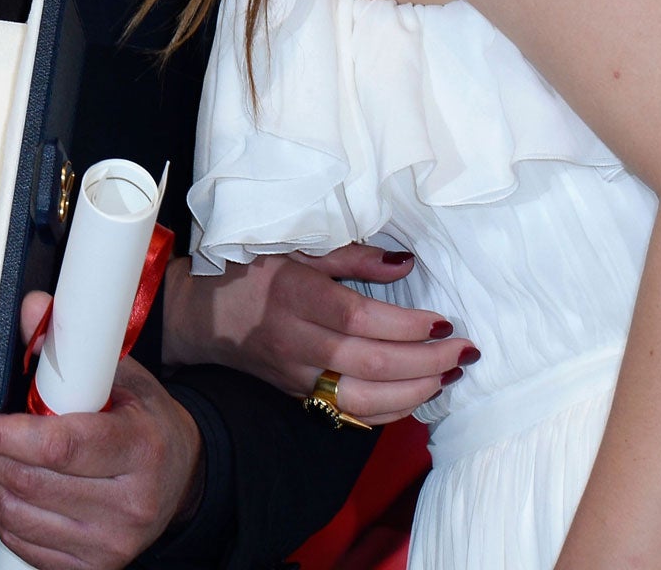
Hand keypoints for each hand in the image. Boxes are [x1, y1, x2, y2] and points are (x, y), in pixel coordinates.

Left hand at [0, 291, 201, 569]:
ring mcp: (112, 543)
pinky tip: (10, 488)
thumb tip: (31, 309)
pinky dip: (2, 514)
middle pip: (29, 482)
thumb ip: (70, 345)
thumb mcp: (120, 374)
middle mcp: (129, 503)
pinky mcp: (95, 567)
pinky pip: (23, 544)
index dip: (2, 433)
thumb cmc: (144, 421)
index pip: (57, 446)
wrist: (184, 477)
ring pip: (17, 515)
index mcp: (139, 448)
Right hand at [161, 247, 474, 424]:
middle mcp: (294, 341)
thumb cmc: (247, 270)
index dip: (405, 325)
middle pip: (368, 365)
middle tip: (464, 351)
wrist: (197, 313)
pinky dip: (391, 411)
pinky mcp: (299, 396)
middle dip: (425, 363)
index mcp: (292, 295)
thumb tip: (405, 264)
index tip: (442, 320)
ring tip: (450, 375)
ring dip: (415, 393)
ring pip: (362, 401)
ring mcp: (296, 376)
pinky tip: (419, 395)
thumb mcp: (292, 246)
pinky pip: (351, 415)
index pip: (358, 319)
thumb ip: (349, 255)